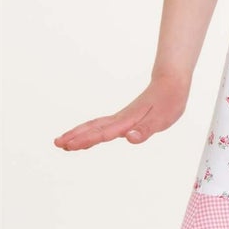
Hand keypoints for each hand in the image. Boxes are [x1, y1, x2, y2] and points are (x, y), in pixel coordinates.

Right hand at [54, 76, 189, 150]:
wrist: (171, 83)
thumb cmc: (168, 101)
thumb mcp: (161, 119)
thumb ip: (144, 130)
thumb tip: (130, 138)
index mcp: (127, 121)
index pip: (103, 133)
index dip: (86, 140)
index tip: (70, 145)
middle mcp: (121, 119)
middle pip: (93, 128)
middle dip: (75, 136)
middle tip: (57, 144)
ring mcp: (121, 118)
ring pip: (95, 125)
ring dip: (79, 133)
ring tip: (63, 142)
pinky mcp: (125, 118)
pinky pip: (103, 125)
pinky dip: (90, 130)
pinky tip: (87, 135)